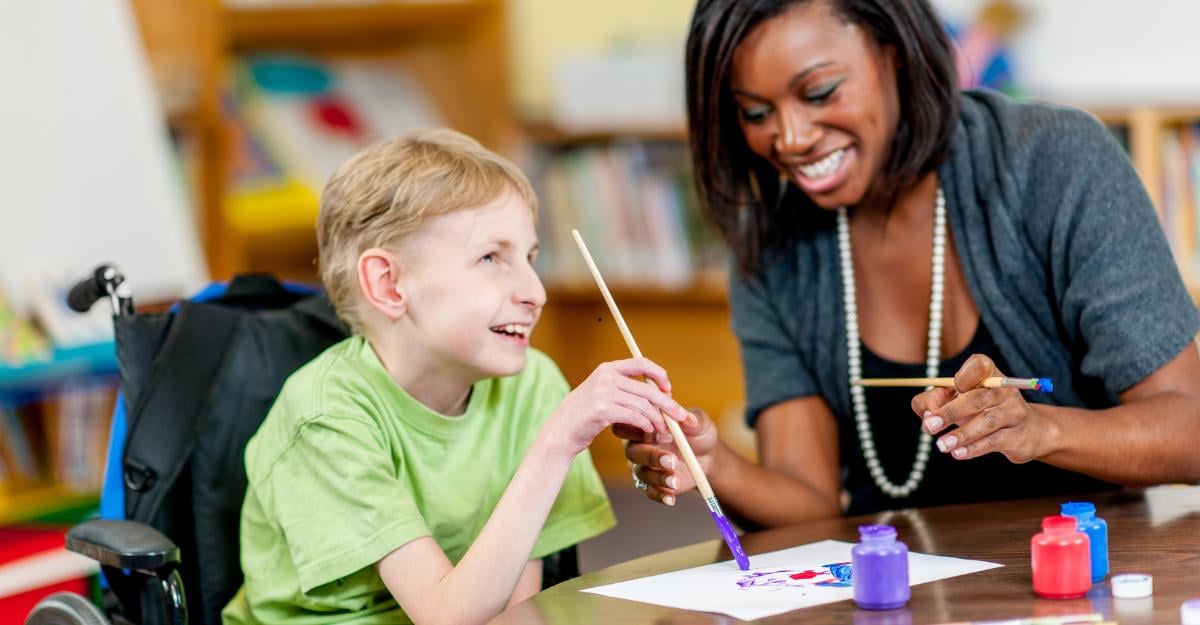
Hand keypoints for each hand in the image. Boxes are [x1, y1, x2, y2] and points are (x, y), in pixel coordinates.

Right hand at [546, 358, 688, 456]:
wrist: (560, 433)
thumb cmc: (584, 417)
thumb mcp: (601, 394)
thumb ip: (623, 389)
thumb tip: (657, 393)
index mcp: (607, 369)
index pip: (642, 363)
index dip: (660, 375)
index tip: (669, 390)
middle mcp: (606, 377)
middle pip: (648, 388)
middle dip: (668, 404)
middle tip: (680, 417)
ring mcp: (603, 392)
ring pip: (644, 405)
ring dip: (658, 420)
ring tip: (664, 431)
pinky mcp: (603, 410)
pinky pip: (635, 417)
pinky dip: (645, 425)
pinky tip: (648, 432)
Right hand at [613, 408, 717, 505]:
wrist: (708, 457)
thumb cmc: (697, 433)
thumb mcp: (699, 423)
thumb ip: (692, 420)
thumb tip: (688, 419)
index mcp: (644, 427)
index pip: (627, 426)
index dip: (637, 428)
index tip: (659, 431)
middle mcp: (639, 448)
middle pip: (632, 452)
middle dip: (650, 456)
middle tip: (671, 460)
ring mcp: (645, 468)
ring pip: (641, 474)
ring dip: (658, 477)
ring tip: (676, 480)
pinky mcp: (654, 485)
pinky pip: (651, 492)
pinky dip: (660, 495)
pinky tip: (672, 497)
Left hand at [910, 354, 1052, 463]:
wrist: (1026, 432)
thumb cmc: (981, 411)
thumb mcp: (955, 399)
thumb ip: (932, 400)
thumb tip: (926, 415)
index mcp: (988, 374)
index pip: (979, 365)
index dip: (965, 376)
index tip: (952, 389)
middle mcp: (1004, 390)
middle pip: (977, 399)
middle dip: (950, 412)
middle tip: (929, 426)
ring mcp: (1014, 412)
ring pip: (986, 422)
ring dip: (961, 434)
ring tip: (942, 445)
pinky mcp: (1018, 436)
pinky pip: (994, 441)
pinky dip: (974, 448)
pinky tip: (958, 453)